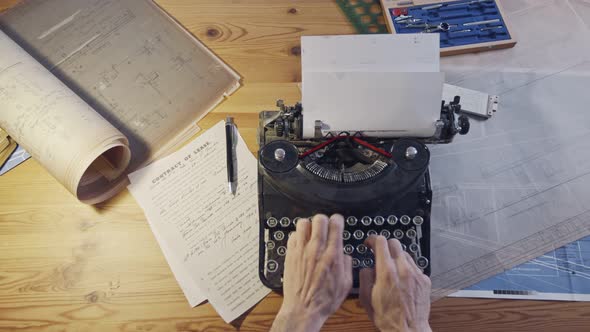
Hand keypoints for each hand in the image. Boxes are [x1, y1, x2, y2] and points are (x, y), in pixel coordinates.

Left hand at [271, 214, 352, 331]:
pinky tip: (302, 244)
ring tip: (311, 233)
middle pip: (319, 218)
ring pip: (303, 223)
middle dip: (323, 220)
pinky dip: (298, 236)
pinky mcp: (290, 255)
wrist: (303, 309)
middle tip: (324, 227)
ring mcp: (301, 251)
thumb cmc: (324, 300)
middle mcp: (316, 249)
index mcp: (333, 254)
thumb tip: (345, 254)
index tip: (337, 223)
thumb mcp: (346, 284)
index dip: (338, 220)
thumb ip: (347, 265)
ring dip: (309, 226)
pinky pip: (292, 235)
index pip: (335, 223)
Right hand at [360, 236, 431, 331]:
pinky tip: (402, 278)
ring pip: (405, 253)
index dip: (373, 240)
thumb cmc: (387, 318)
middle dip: (385, 245)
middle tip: (379, 253)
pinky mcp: (425, 280)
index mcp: (386, 273)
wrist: (408, 330)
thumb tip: (366, 268)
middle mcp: (403, 270)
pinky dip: (407, 268)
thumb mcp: (366, 298)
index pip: (381, 242)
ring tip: (391, 268)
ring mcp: (416, 274)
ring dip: (396, 257)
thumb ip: (364, 277)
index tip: (369, 243)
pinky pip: (415, 266)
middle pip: (394, 243)